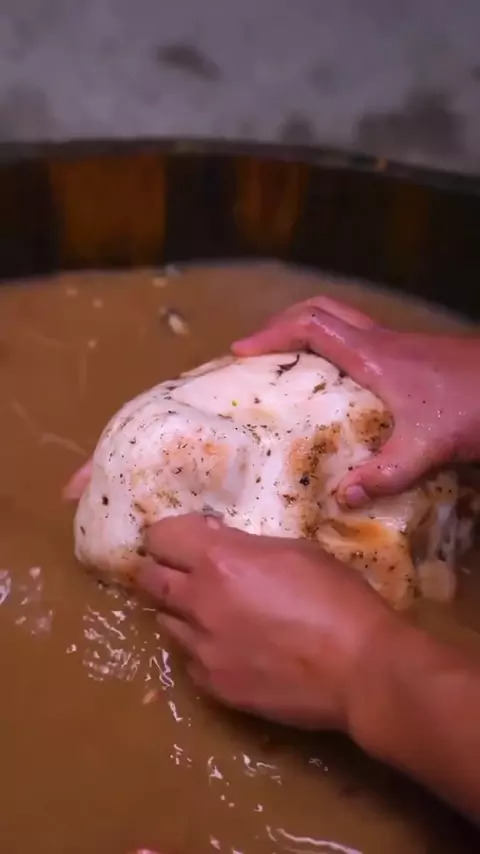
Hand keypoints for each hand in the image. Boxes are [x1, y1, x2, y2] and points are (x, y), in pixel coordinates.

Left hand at [137, 512, 392, 730]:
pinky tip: (232, 648)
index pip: (160, 537)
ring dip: (183, 612)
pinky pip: (191, 660)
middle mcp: (199, 603)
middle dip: (163, 570)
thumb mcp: (295, 551)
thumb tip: (215, 540)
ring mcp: (203, 649)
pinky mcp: (215, 687)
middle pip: (149, 581)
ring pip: (166, 623)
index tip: (190, 538)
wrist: (360, 669)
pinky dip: (203, 649)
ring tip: (214, 614)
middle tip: (189, 572)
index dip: (172, 534)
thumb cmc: (337, 598)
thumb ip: (245, 547)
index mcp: (219, 561)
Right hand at [233, 296, 479, 507]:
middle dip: (285, 323)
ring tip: (292, 365)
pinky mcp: (416, 357)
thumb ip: (386, 472)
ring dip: (313, 333)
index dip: (273, 334)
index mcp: (374, 355)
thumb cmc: (473, 406)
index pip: (312, 326)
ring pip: (344, 322)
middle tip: (262, 350)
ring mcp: (402, 345)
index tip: (242, 352)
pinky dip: (339, 350)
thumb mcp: (428, 446)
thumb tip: (341, 495)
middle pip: (322, 310)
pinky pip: (364, 340)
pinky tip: (344, 386)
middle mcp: (383, 341)